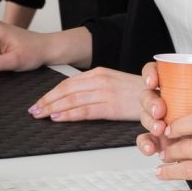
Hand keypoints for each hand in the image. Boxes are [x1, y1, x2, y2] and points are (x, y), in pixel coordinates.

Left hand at [30, 66, 144, 121]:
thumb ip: (93, 87)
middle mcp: (99, 80)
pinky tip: (58, 117)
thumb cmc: (136, 93)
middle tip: (34, 110)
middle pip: (66, 90)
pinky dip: (68, 114)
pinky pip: (84, 111)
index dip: (51, 93)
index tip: (40, 101)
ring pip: (71, 100)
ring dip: (52, 108)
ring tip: (41, 115)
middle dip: (47, 101)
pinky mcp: (111, 106)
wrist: (157, 96)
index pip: (68, 83)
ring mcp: (105, 92)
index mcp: (98, 72)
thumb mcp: (112, 83)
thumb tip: (72, 97)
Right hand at [136, 60, 191, 156]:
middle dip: (150, 102)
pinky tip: (151, 149)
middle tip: (159, 111)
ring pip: (145, 117)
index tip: (154, 81)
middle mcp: (166, 102)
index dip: (150, 74)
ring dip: (149, 123)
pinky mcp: (160, 141)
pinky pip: (146, 141)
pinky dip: (145, 144)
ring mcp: (161, 121)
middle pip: (147, 95)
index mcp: (178, 86)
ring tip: (160, 130)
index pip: (157, 72)